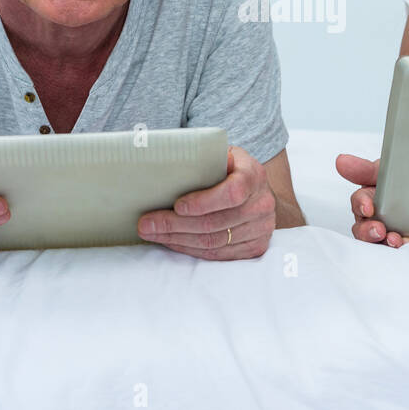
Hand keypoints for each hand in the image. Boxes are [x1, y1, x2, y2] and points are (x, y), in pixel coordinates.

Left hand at [137, 146, 274, 258]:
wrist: (258, 190)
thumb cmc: (230, 169)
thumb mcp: (221, 155)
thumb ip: (202, 157)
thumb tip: (161, 160)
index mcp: (253, 174)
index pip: (232, 192)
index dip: (203, 202)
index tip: (177, 205)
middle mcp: (261, 203)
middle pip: (216, 222)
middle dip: (176, 225)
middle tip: (147, 224)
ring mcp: (261, 228)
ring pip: (214, 242)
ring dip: (178, 240)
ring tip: (153, 233)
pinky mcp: (255, 247)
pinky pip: (218, 255)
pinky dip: (191, 249)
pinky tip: (173, 242)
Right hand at [335, 154, 408, 246]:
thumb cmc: (403, 178)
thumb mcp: (386, 171)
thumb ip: (364, 169)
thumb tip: (340, 160)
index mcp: (369, 197)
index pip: (359, 202)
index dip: (361, 205)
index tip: (368, 208)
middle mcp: (375, 216)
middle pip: (362, 228)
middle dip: (368, 231)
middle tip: (379, 231)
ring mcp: (389, 230)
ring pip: (377, 241)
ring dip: (383, 242)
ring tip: (395, 240)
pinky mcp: (403, 240)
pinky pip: (397, 248)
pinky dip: (402, 246)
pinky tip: (408, 243)